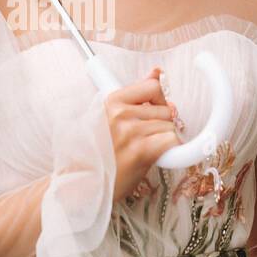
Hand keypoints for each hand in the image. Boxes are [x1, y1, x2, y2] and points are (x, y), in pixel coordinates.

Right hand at [102, 65, 180, 201]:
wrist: (84, 185)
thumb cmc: (97, 154)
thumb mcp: (109, 118)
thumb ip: (134, 96)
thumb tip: (157, 71)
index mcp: (111, 102)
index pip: (153, 86)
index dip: (158, 100)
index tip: (154, 110)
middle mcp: (120, 114)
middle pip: (166, 109)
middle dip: (162, 123)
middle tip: (145, 138)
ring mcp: (131, 131)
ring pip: (170, 127)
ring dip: (163, 140)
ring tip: (143, 150)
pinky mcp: (141, 151)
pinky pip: (172, 141)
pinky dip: (168, 151)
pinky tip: (153, 157)